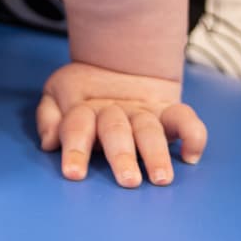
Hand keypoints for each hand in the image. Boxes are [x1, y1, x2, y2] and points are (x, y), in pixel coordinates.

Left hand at [37, 60, 205, 187]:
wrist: (118, 58)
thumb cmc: (83, 91)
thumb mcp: (57, 94)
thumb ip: (48, 116)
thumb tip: (48, 142)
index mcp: (85, 108)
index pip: (78, 125)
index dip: (74, 148)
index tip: (74, 173)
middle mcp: (115, 111)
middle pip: (117, 131)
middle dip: (122, 156)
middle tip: (128, 181)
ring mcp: (143, 112)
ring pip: (150, 129)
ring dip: (157, 153)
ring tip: (160, 178)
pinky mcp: (168, 111)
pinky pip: (184, 118)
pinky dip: (192, 134)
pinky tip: (190, 156)